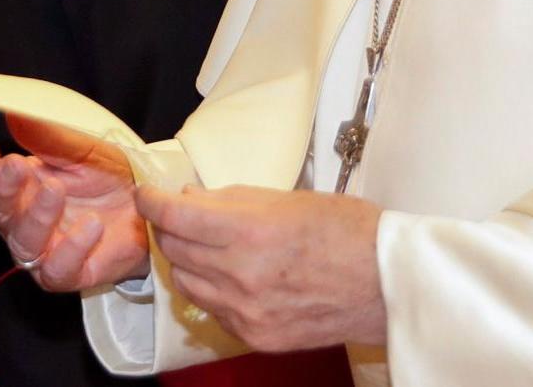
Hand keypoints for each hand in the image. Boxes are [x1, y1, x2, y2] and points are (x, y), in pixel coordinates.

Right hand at [0, 116, 147, 290]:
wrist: (147, 207)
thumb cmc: (107, 175)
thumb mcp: (82, 149)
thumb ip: (49, 137)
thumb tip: (14, 113)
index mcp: (19, 185)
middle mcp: (22, 220)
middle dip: (3, 188)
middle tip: (15, 166)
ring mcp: (43, 250)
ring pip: (23, 244)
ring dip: (36, 216)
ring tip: (57, 189)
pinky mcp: (69, 274)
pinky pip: (57, 270)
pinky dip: (72, 248)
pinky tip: (92, 225)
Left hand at [138, 185, 385, 350]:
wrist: (387, 284)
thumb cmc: (346, 231)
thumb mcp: (285, 198)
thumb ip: (229, 200)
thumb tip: (188, 198)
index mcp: (248, 232)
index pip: (175, 217)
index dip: (151, 202)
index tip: (145, 195)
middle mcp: (240, 276)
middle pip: (175, 250)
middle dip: (167, 228)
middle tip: (174, 214)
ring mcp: (247, 312)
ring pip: (187, 283)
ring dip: (184, 260)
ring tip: (199, 244)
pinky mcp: (257, 337)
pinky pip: (213, 310)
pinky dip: (210, 289)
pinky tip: (227, 275)